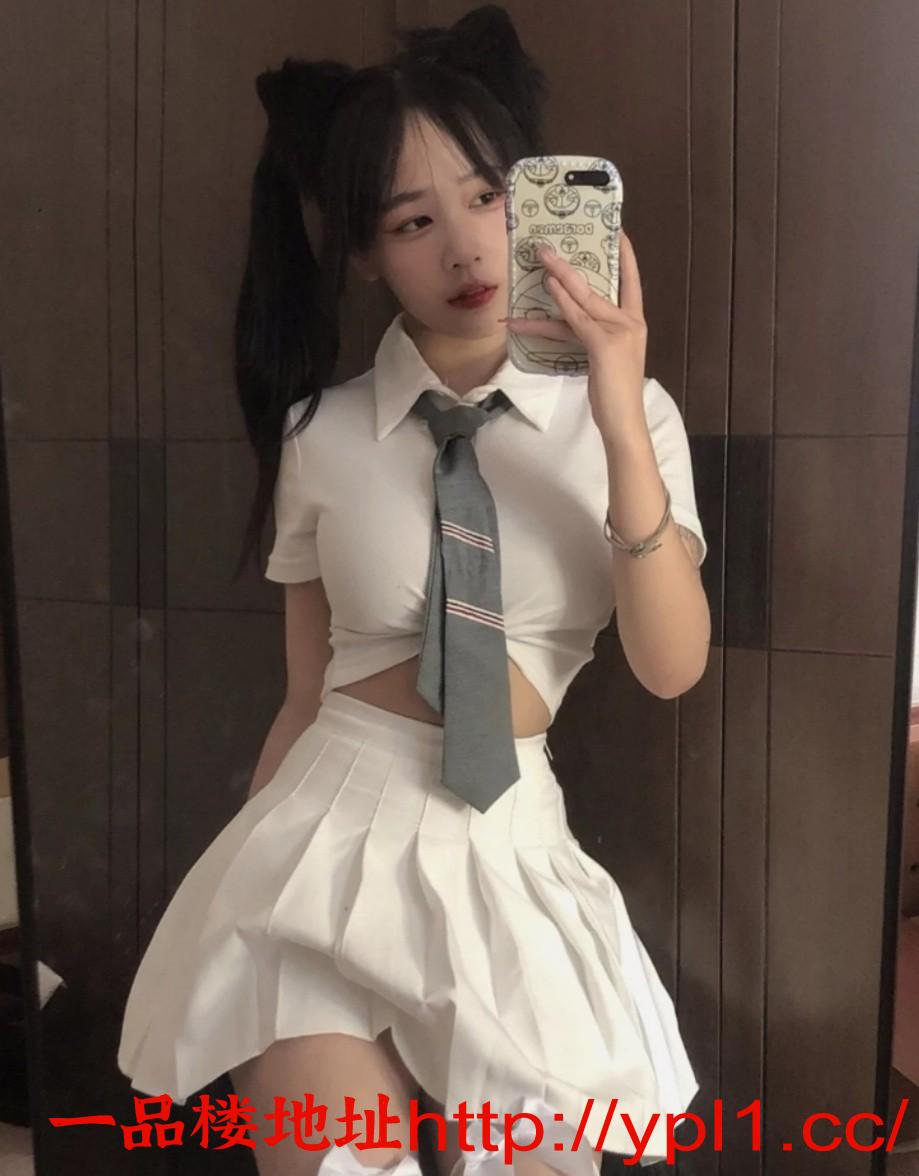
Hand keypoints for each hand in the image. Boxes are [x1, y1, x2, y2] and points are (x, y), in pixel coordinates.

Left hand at [500, 231, 647, 443]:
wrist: (623, 422)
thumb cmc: (613, 395)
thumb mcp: (603, 359)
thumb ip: (589, 336)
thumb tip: (564, 321)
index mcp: (634, 323)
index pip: (631, 282)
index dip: (625, 257)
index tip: (618, 231)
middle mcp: (630, 323)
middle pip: (597, 286)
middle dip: (571, 265)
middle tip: (549, 246)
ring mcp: (619, 332)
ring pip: (584, 298)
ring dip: (559, 276)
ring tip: (540, 259)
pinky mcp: (604, 345)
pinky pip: (577, 319)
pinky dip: (561, 302)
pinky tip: (549, 288)